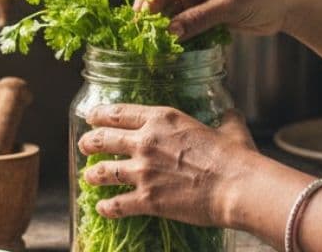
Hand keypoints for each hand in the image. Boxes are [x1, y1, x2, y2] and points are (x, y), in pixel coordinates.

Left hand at [78, 104, 257, 226]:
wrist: (236, 186)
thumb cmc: (235, 157)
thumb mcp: (229, 128)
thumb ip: (225, 119)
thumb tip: (231, 113)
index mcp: (163, 118)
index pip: (120, 112)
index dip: (101, 114)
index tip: (92, 116)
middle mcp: (146, 141)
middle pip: (105, 138)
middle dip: (90, 142)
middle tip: (84, 145)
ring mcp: (143, 171)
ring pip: (104, 171)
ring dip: (93, 174)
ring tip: (88, 176)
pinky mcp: (147, 199)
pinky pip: (117, 204)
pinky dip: (107, 207)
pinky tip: (102, 208)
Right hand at [146, 0, 298, 40]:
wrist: (289, 2)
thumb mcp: (229, 5)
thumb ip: (198, 18)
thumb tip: (169, 33)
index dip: (146, 8)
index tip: (135, 30)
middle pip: (162, 3)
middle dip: (153, 24)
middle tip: (142, 47)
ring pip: (172, 17)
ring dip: (166, 34)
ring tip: (154, 54)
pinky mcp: (206, 13)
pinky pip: (186, 27)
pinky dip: (181, 39)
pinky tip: (173, 53)